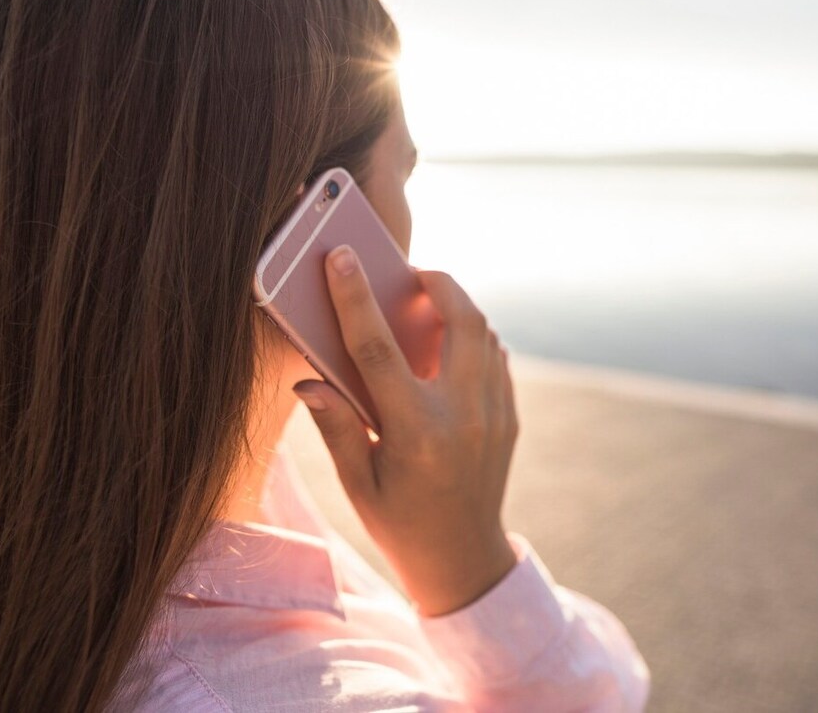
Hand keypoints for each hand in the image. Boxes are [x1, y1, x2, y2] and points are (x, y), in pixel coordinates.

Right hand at [291, 244, 519, 616]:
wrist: (463, 560)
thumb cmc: (399, 523)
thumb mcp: (357, 483)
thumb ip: (335, 427)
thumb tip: (309, 380)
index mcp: (415, 432)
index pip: (378, 348)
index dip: (354, 297)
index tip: (340, 257)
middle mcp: (462, 416)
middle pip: (459, 321)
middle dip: (436, 283)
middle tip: (410, 275)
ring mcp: (493, 415)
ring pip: (486, 333)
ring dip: (457, 309)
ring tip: (425, 305)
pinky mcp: (509, 418)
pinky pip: (496, 358)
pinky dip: (474, 339)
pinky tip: (446, 346)